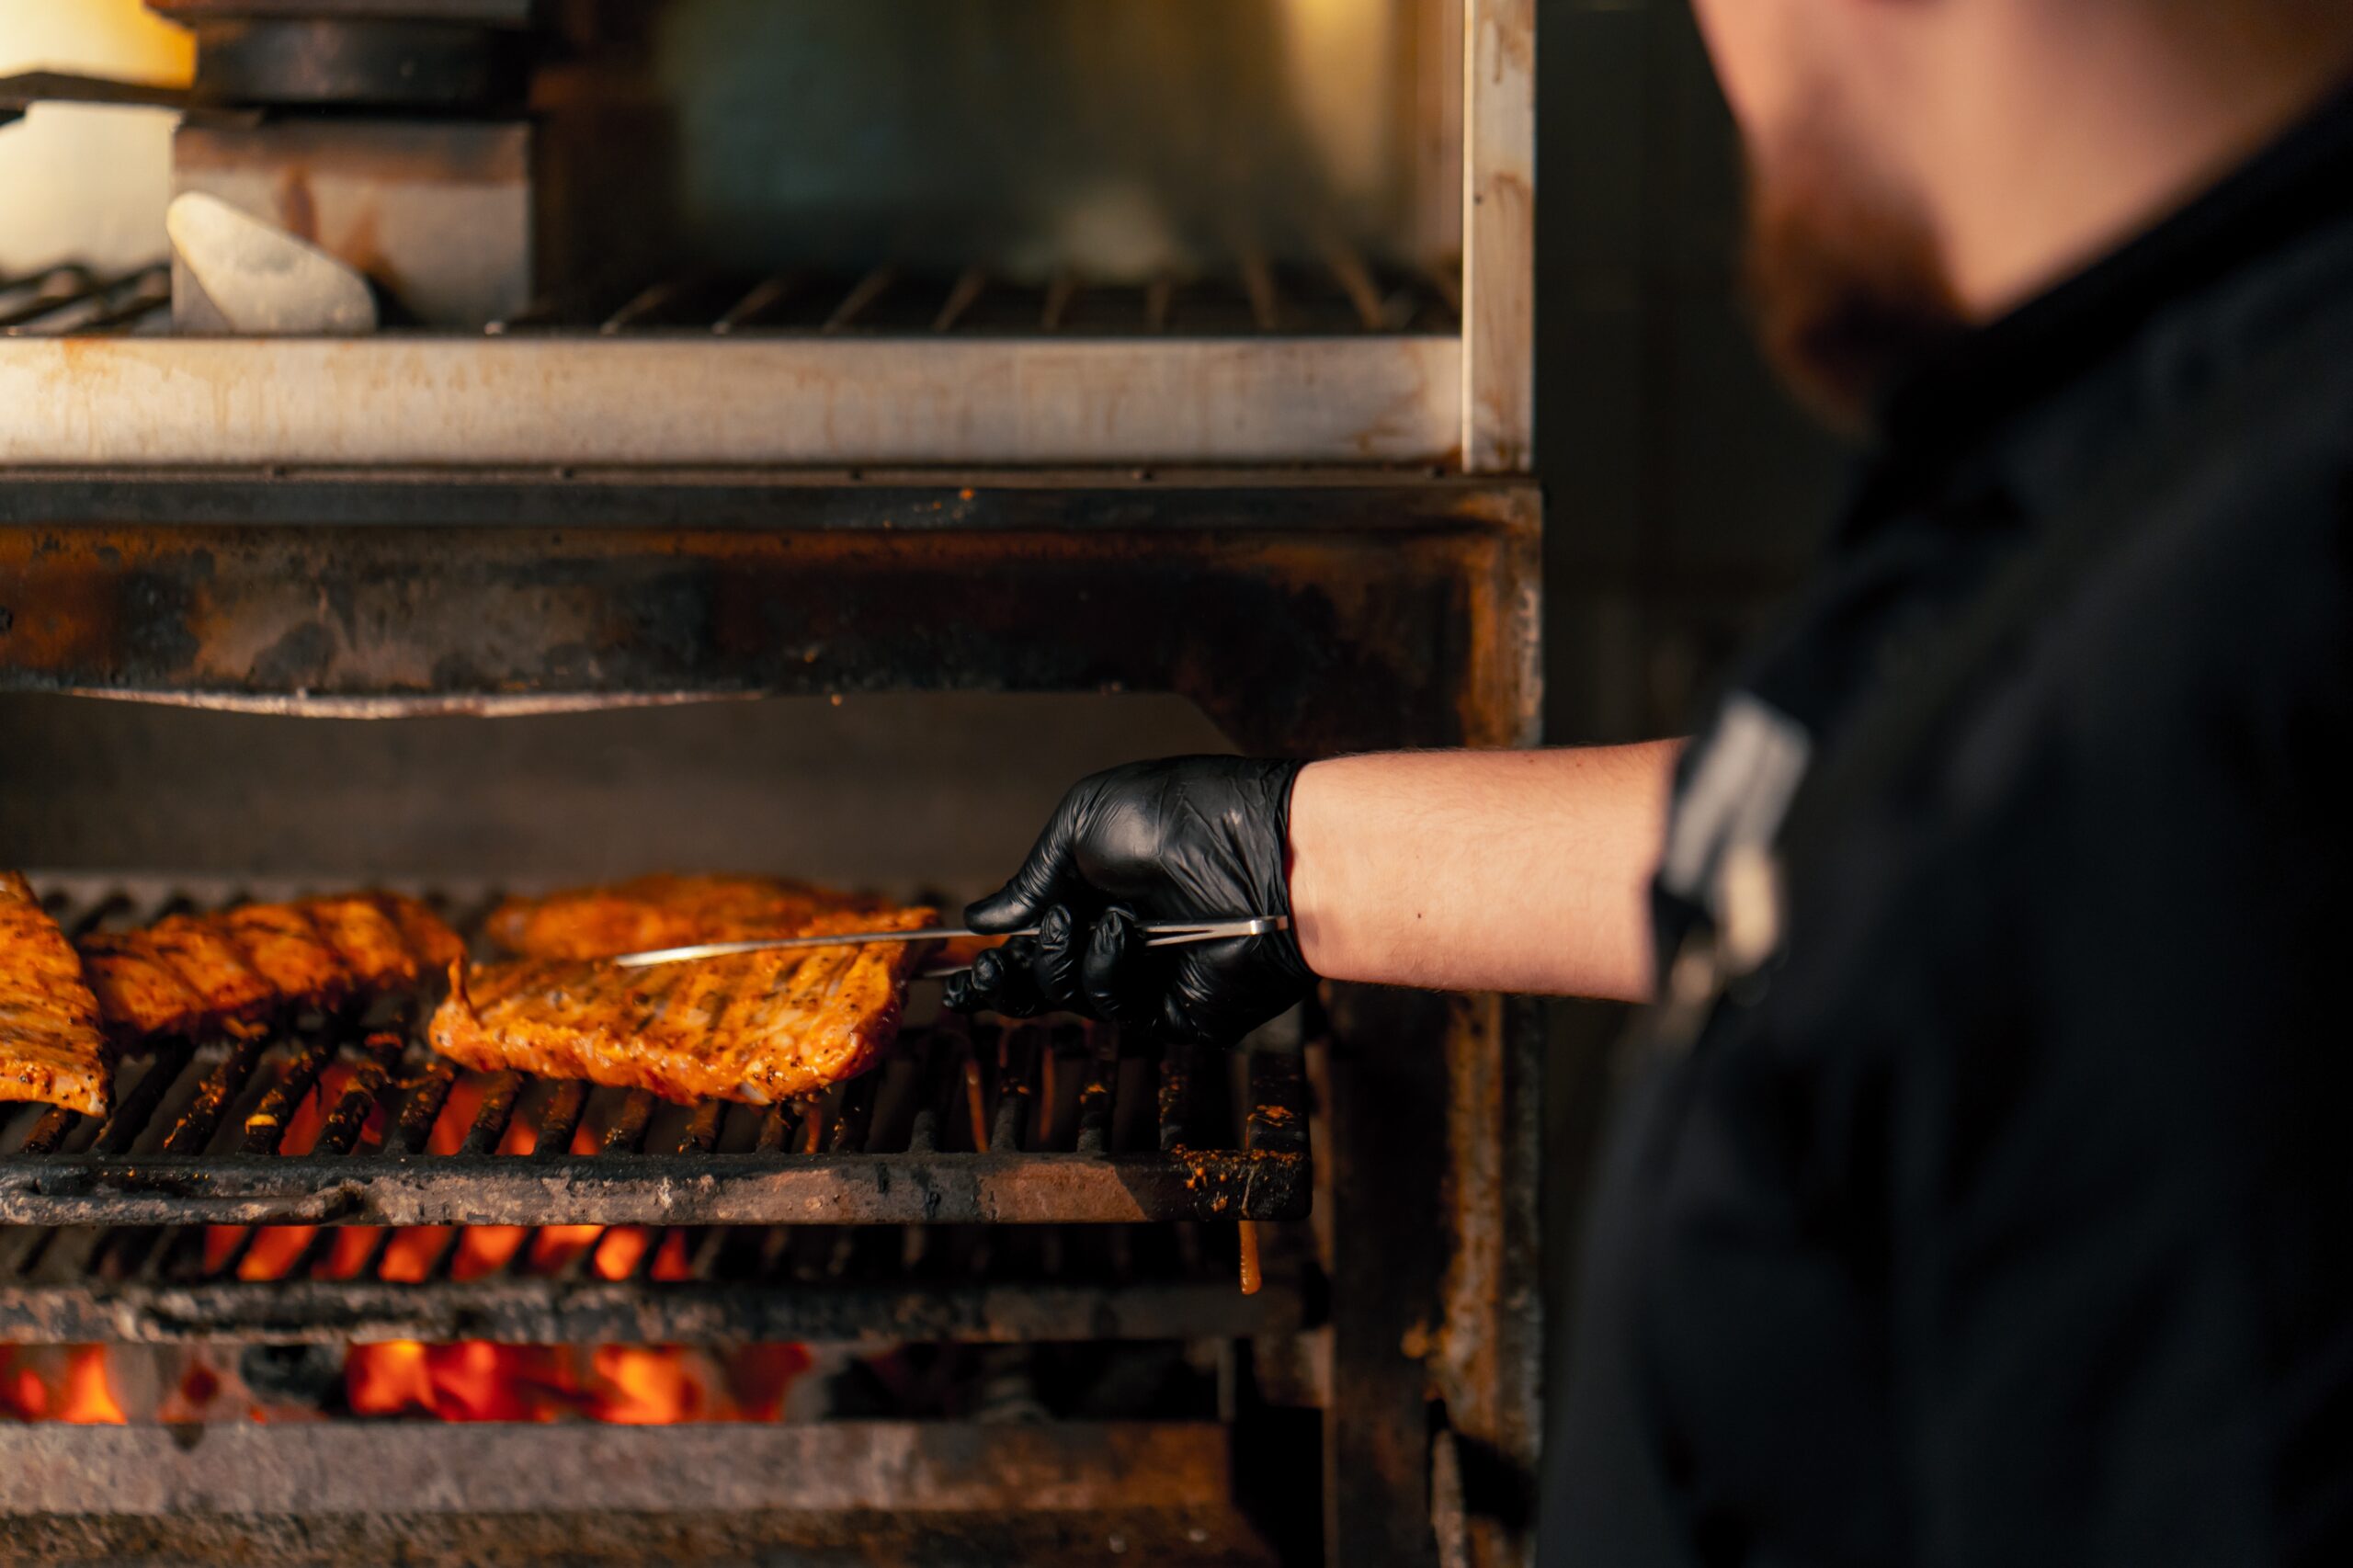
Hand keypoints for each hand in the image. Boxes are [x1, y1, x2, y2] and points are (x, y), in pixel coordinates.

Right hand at [943, 757, 1314, 1043]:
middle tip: (986, 976)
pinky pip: (1119, 1011)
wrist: (1261, 850)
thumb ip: (1031, 878)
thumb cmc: (1183, 815)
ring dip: (1059, 964)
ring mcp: (1151, 978)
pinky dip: (1106, 972)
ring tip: (1079, 922)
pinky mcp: (1180, 1010)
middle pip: (1044, 985)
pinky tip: (1121, 933)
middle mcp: (1122, 939)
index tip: (962, 972)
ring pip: (1072, 1000)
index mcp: (1099, 893)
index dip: (997, 962)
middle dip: (1007, 984)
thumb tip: (981, 919)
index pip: (1036, 940)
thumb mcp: (1085, 824)